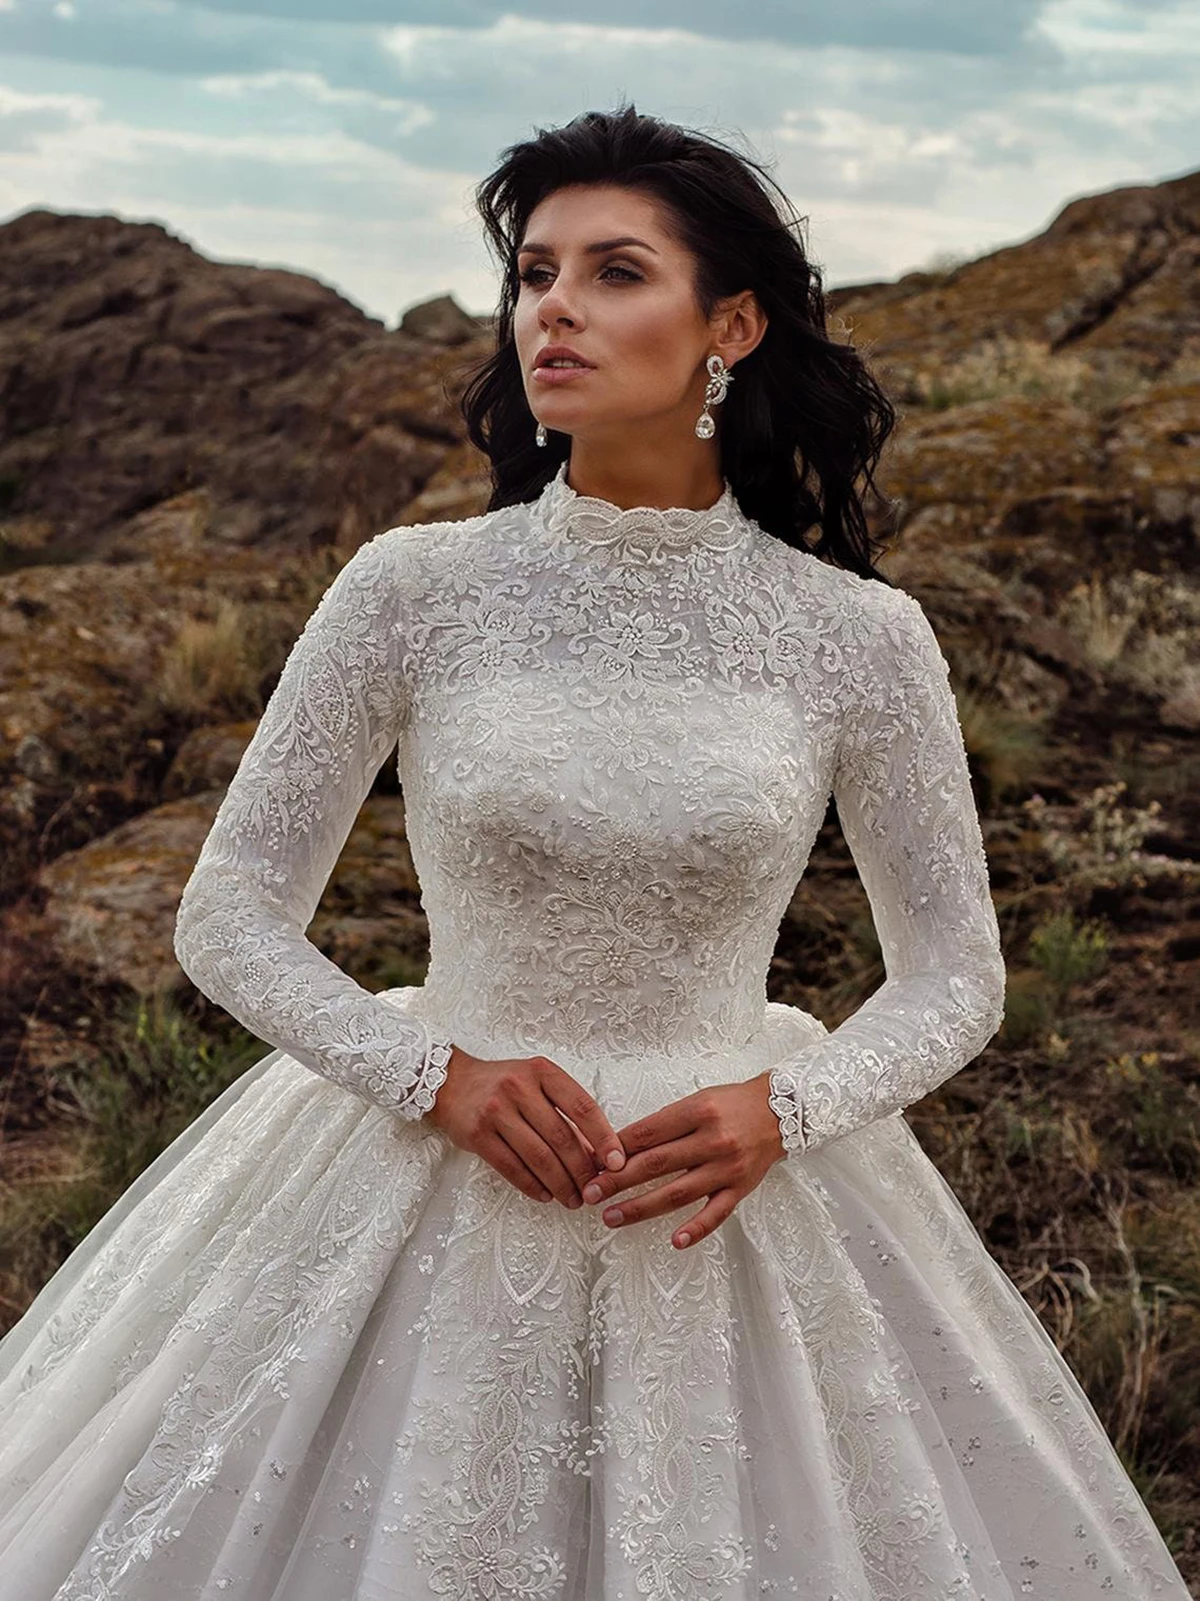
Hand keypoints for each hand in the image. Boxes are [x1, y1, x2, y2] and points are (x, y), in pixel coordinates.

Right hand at [427, 1046, 626, 1207]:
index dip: (604, 1137)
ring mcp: (496, 1111)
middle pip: (562, 1137)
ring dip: (561, 1184)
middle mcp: (519, 1088)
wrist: (450, 1082)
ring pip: (538, 1157)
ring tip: (573, 1199)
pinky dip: (533, 1186)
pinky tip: (546, 1195)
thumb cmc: (502, 1083)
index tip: (617, 1162)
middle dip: (583, 1170)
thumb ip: (564, 1109)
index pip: (582, 1107)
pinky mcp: (477, 1135)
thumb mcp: (536, 1082)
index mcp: (542, 1072)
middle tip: (594, 1190)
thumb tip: (596, 1152)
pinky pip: (512, 1167)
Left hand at [578, 1072, 785, 1249]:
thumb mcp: (697, 1100)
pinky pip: (717, 1213)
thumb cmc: (732, 1103)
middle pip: (656, 1163)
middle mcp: (713, 1140)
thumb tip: (621, 1147)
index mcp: (698, 1111)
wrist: (781, 1111)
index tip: (592, 1162)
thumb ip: (664, 1123)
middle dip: (618, 1180)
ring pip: (678, 1192)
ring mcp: (727, 1168)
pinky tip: (675, 1241)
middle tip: (590, 1193)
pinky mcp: (740, 1189)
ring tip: (612, 1217)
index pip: (648, 1132)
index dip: (617, 1149)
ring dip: (641, 1207)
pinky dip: (696, 1228)